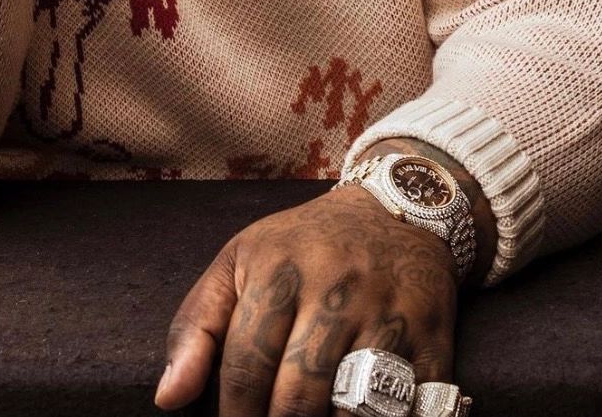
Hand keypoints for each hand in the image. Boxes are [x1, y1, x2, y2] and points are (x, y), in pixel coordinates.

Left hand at [154, 184, 458, 415]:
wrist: (397, 206)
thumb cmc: (305, 246)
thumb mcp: (242, 261)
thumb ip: (197, 325)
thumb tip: (169, 398)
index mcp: (280, 269)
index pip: (246, 365)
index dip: (234, 415)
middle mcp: (335, 288)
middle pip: (297, 396)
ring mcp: (388, 315)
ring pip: (351, 409)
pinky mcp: (433, 338)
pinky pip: (408, 409)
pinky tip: (356, 416)